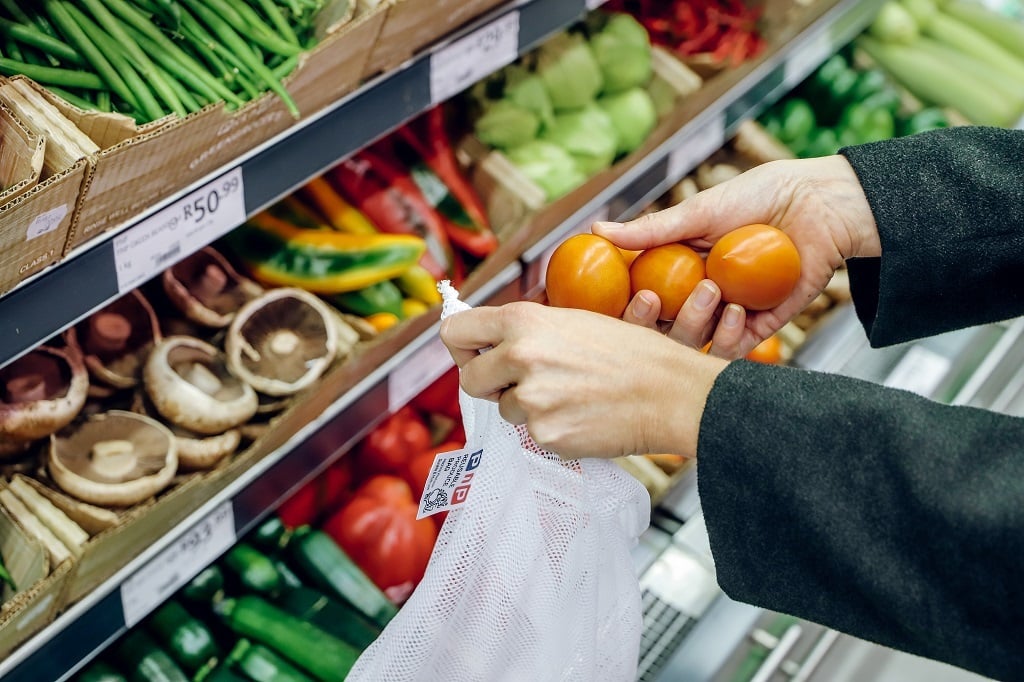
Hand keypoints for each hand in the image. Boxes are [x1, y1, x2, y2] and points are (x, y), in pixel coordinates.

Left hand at [440, 301, 728, 459]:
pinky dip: (552, 428)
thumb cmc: (632, 352)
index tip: (475, 354)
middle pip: (469, 379)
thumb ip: (528, 330)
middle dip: (490, 384)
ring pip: (505, 409)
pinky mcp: (545, 434)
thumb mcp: (575, 320)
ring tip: (573, 394)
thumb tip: (489, 340)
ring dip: (528, 406)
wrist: (672, 392)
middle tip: (523, 382)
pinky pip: (533, 433)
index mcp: (523, 320)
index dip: (463, 346)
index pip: (454, 332)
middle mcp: (519, 356)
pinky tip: (584, 415)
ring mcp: (531, 399)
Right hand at [596, 155, 878, 356]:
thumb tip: (594, 230)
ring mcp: (726, 315)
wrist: (817, 203)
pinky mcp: (760, 326)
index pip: (639, 301)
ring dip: (694, 323)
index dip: (622, 309)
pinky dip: (730, 335)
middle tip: (653, 301)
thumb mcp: (698, 212)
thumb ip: (649, 230)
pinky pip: (734, 348)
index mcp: (677, 273)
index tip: (613, 301)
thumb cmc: (758, 197)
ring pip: (694, 342)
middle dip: (649, 324)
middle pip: (660, 330)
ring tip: (711, 291)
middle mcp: (696, 298)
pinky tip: (736, 310)